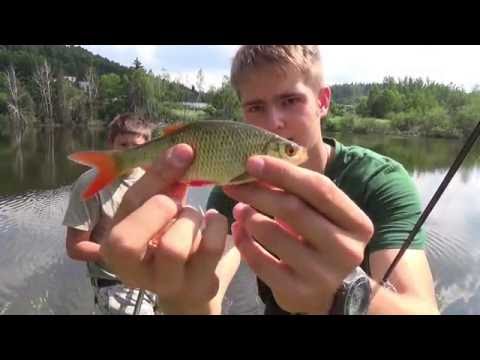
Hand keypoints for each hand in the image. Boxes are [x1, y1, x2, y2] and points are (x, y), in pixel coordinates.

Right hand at [100, 144, 239, 313]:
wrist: (191, 288)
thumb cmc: (170, 239)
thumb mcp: (157, 212)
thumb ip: (162, 185)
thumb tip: (182, 152)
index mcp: (115, 245)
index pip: (126, 205)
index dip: (155, 174)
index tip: (183, 151)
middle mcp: (132, 270)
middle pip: (127, 239)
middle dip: (160, 208)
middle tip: (176, 204)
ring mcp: (165, 282)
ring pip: (172, 246)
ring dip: (190, 219)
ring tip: (195, 218)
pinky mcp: (197, 285)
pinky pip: (209, 248)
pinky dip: (216, 226)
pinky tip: (214, 223)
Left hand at [223, 155, 373, 313]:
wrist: (334, 293)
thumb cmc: (324, 242)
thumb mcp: (324, 217)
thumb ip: (301, 195)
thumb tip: (258, 167)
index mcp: (357, 224)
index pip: (319, 188)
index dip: (283, 172)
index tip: (252, 161)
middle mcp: (345, 249)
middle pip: (294, 209)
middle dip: (258, 192)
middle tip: (234, 184)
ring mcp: (322, 274)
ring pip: (274, 235)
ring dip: (250, 217)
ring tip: (239, 209)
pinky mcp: (298, 292)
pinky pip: (261, 263)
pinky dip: (244, 243)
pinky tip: (238, 231)